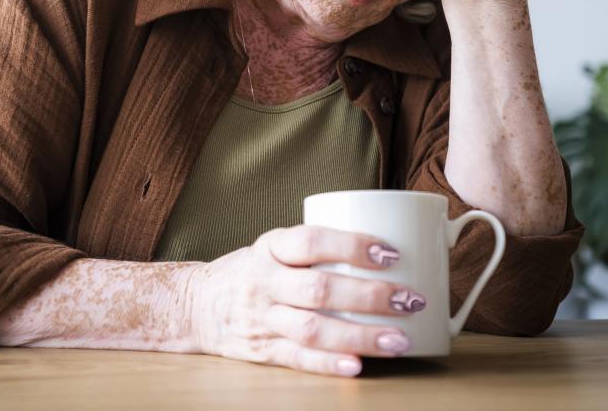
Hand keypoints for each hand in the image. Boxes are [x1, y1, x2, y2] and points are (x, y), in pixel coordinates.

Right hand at [182, 224, 427, 376]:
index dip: (351, 246)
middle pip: (318, 289)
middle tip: (411, 299)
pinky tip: (359, 366)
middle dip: (369, 295)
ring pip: (311, 328)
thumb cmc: (255, 271)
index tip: (391, 253)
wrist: (197, 304)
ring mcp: (261, 318)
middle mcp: (263, 281)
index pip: (311, 241)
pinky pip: (297, 358)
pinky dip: (328, 364)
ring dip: (360, 335)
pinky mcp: (262, 351)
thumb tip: (392, 245)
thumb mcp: (275, 247)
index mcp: (270, 247)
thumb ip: (318, 249)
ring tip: (400, 339)